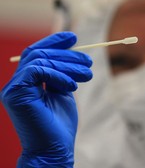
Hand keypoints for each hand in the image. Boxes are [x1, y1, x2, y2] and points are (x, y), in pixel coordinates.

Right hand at [0, 31, 92, 166]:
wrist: (54, 149)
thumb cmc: (59, 124)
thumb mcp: (63, 92)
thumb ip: (61, 74)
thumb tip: (70, 54)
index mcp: (27, 82)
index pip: (36, 53)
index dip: (54, 41)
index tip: (74, 37)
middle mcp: (17, 83)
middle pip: (39, 54)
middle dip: (67, 55)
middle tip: (88, 62)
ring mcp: (13, 88)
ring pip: (40, 60)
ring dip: (68, 64)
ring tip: (87, 74)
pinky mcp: (15, 93)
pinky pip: (38, 71)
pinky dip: (58, 75)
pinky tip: (72, 86)